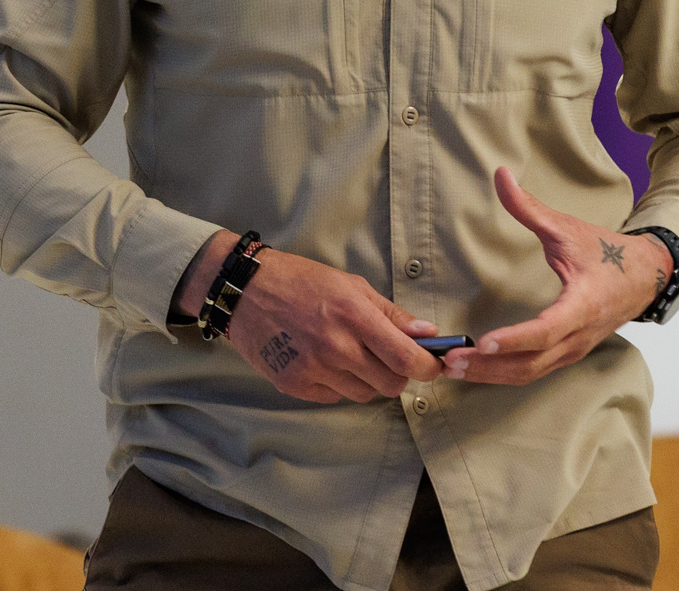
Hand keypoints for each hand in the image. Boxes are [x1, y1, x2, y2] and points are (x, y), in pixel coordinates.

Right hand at [181, 235, 443, 402]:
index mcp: (354, 316)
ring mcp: (313, 370)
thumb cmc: (301, 281)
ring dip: (367, 380)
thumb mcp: (351, 285)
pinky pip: (335, 397)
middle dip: (398, 374)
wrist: (244, 291)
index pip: (406, 358)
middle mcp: (336, 347)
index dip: (428, 368)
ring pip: (365, 394)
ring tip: (350, 354)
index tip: (434, 366)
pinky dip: (338, 384)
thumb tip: (427, 333)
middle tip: (388, 358)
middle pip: (391, 384)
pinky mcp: (294, 386)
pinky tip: (324, 361)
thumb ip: (391, 313)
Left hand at [442, 168, 669, 385]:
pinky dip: (504, 373)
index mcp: (583, 305)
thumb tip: (500, 174)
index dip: (515, 339)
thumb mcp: (568, 228)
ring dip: (492, 375)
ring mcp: (575, 349)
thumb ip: (529, 207)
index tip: (484, 342)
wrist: (646, 276)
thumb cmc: (608, 252)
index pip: (546, 331)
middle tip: (452, 361)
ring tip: (455, 369)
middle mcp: (579, 335)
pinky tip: (478, 368)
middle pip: (531, 363)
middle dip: (490, 366)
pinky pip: (535, 371)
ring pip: (531, 373)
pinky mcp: (569, 354)